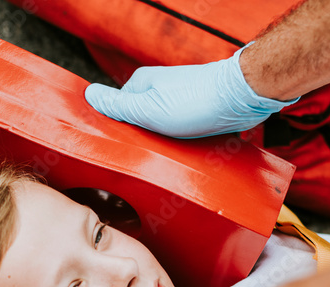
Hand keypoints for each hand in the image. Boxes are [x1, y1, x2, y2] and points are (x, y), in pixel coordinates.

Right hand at [84, 46, 298, 137]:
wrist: (241, 98)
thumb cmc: (197, 102)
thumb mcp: (148, 109)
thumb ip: (118, 106)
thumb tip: (88, 95)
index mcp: (141, 85)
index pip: (117, 111)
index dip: (117, 131)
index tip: (120, 148)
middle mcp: (159, 90)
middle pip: (140, 122)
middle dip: (143, 141)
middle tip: (147, 157)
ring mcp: (179, 101)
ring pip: (162, 130)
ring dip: (165, 146)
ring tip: (169, 159)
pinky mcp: (197, 113)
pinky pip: (182, 134)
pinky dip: (183, 145)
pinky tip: (186, 155)